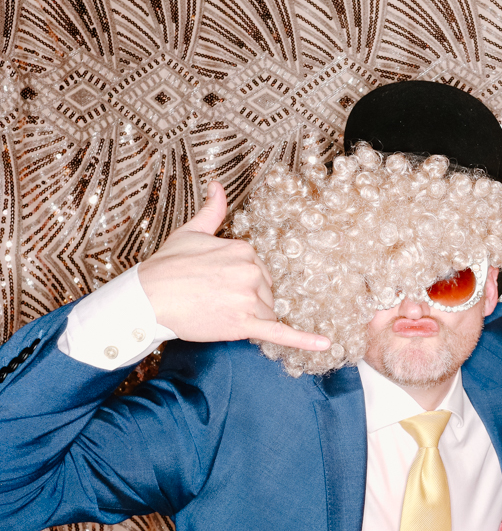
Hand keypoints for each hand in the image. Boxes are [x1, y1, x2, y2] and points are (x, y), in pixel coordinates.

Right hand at [138, 182, 330, 351]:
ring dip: (249, 318)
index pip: (260, 272)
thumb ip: (212, 211)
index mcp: (245, 250)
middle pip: (266, 293)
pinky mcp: (244, 324)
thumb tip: (219, 186)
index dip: (240, 283)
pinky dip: (304, 340)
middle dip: (246, 301)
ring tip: (217, 313)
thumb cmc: (165, 267)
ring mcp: (249, 298)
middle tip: (213, 300)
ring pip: (266, 313)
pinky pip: (280, 333)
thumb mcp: (191, 232)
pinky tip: (326, 344)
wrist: (146, 298)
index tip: (217, 285)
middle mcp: (252, 272)